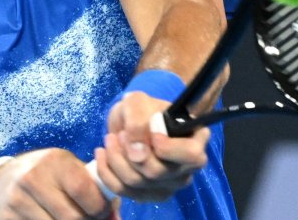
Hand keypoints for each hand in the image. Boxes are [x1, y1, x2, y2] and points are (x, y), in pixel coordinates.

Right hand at [0, 148, 118, 219]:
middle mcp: (33, 177)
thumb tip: (116, 219)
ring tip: (68, 217)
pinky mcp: (6, 216)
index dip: (99, 209)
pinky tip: (49, 218)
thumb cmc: (48, 176)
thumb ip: (94, 190)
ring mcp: (17, 198)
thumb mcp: (69, 171)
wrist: (4, 180)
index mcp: (55, 161)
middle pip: (72, 217)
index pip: (83, 191)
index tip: (102, 213)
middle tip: (87, 218)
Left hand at [93, 91, 209, 202]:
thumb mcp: (138, 102)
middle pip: (157, 172)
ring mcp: (169, 185)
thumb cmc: (142, 109)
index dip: (167, 147)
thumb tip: (136, 153)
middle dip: (130, 151)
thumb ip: (139, 120)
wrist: (130, 122)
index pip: (191, 154)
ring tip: (109, 139)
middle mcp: (187, 168)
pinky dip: (106, 172)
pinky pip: (123, 191)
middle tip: (120, 134)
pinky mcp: (148, 196)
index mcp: (195, 141)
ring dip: (116, 159)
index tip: (150, 129)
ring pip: (137, 183)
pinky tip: (102, 153)